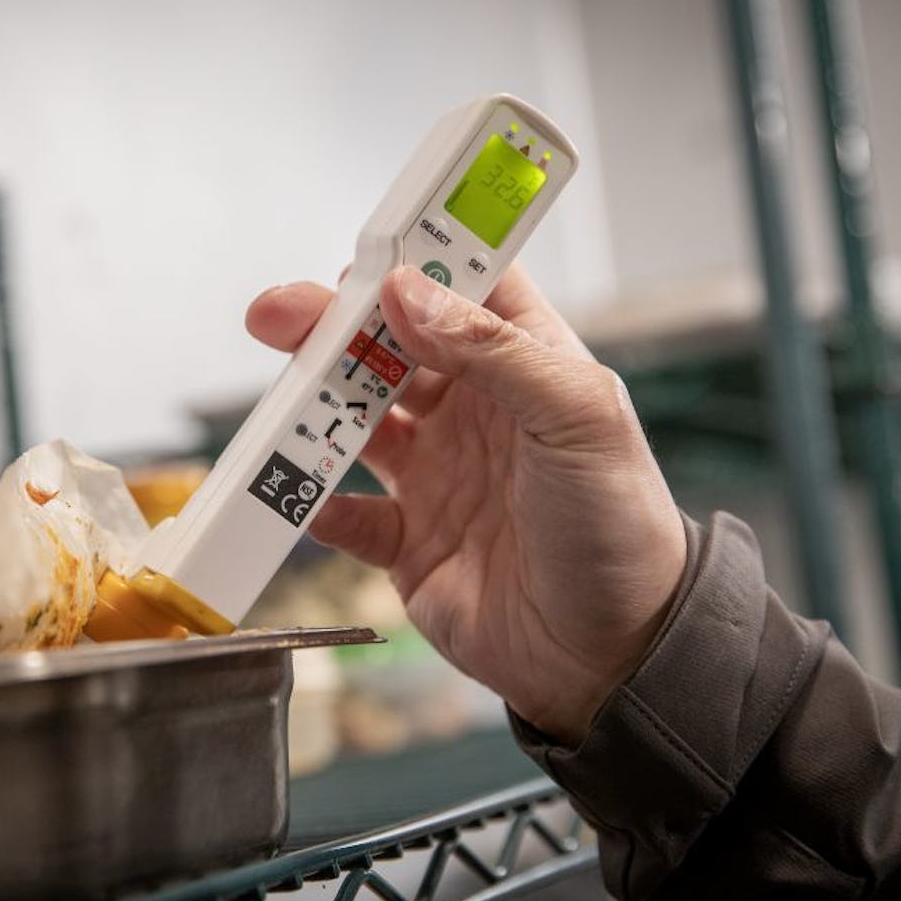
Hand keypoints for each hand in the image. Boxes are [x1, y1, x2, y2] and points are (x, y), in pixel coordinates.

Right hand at [246, 265, 686, 743]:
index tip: (365, 243)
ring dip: (310, 406)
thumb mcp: (577, 420)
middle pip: (385, 345)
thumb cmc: (620, 529)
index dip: (415, 257)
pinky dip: (311, 500)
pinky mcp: (406, 540)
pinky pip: (343, 510)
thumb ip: (495, 351)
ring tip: (280, 404)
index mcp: (522, 364)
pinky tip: (298, 491)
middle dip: (331, 325)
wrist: (610, 657)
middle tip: (281, 316)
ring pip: (351, 419)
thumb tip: (409, 292)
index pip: (462, 286)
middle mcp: (471, 410)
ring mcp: (434, 474)